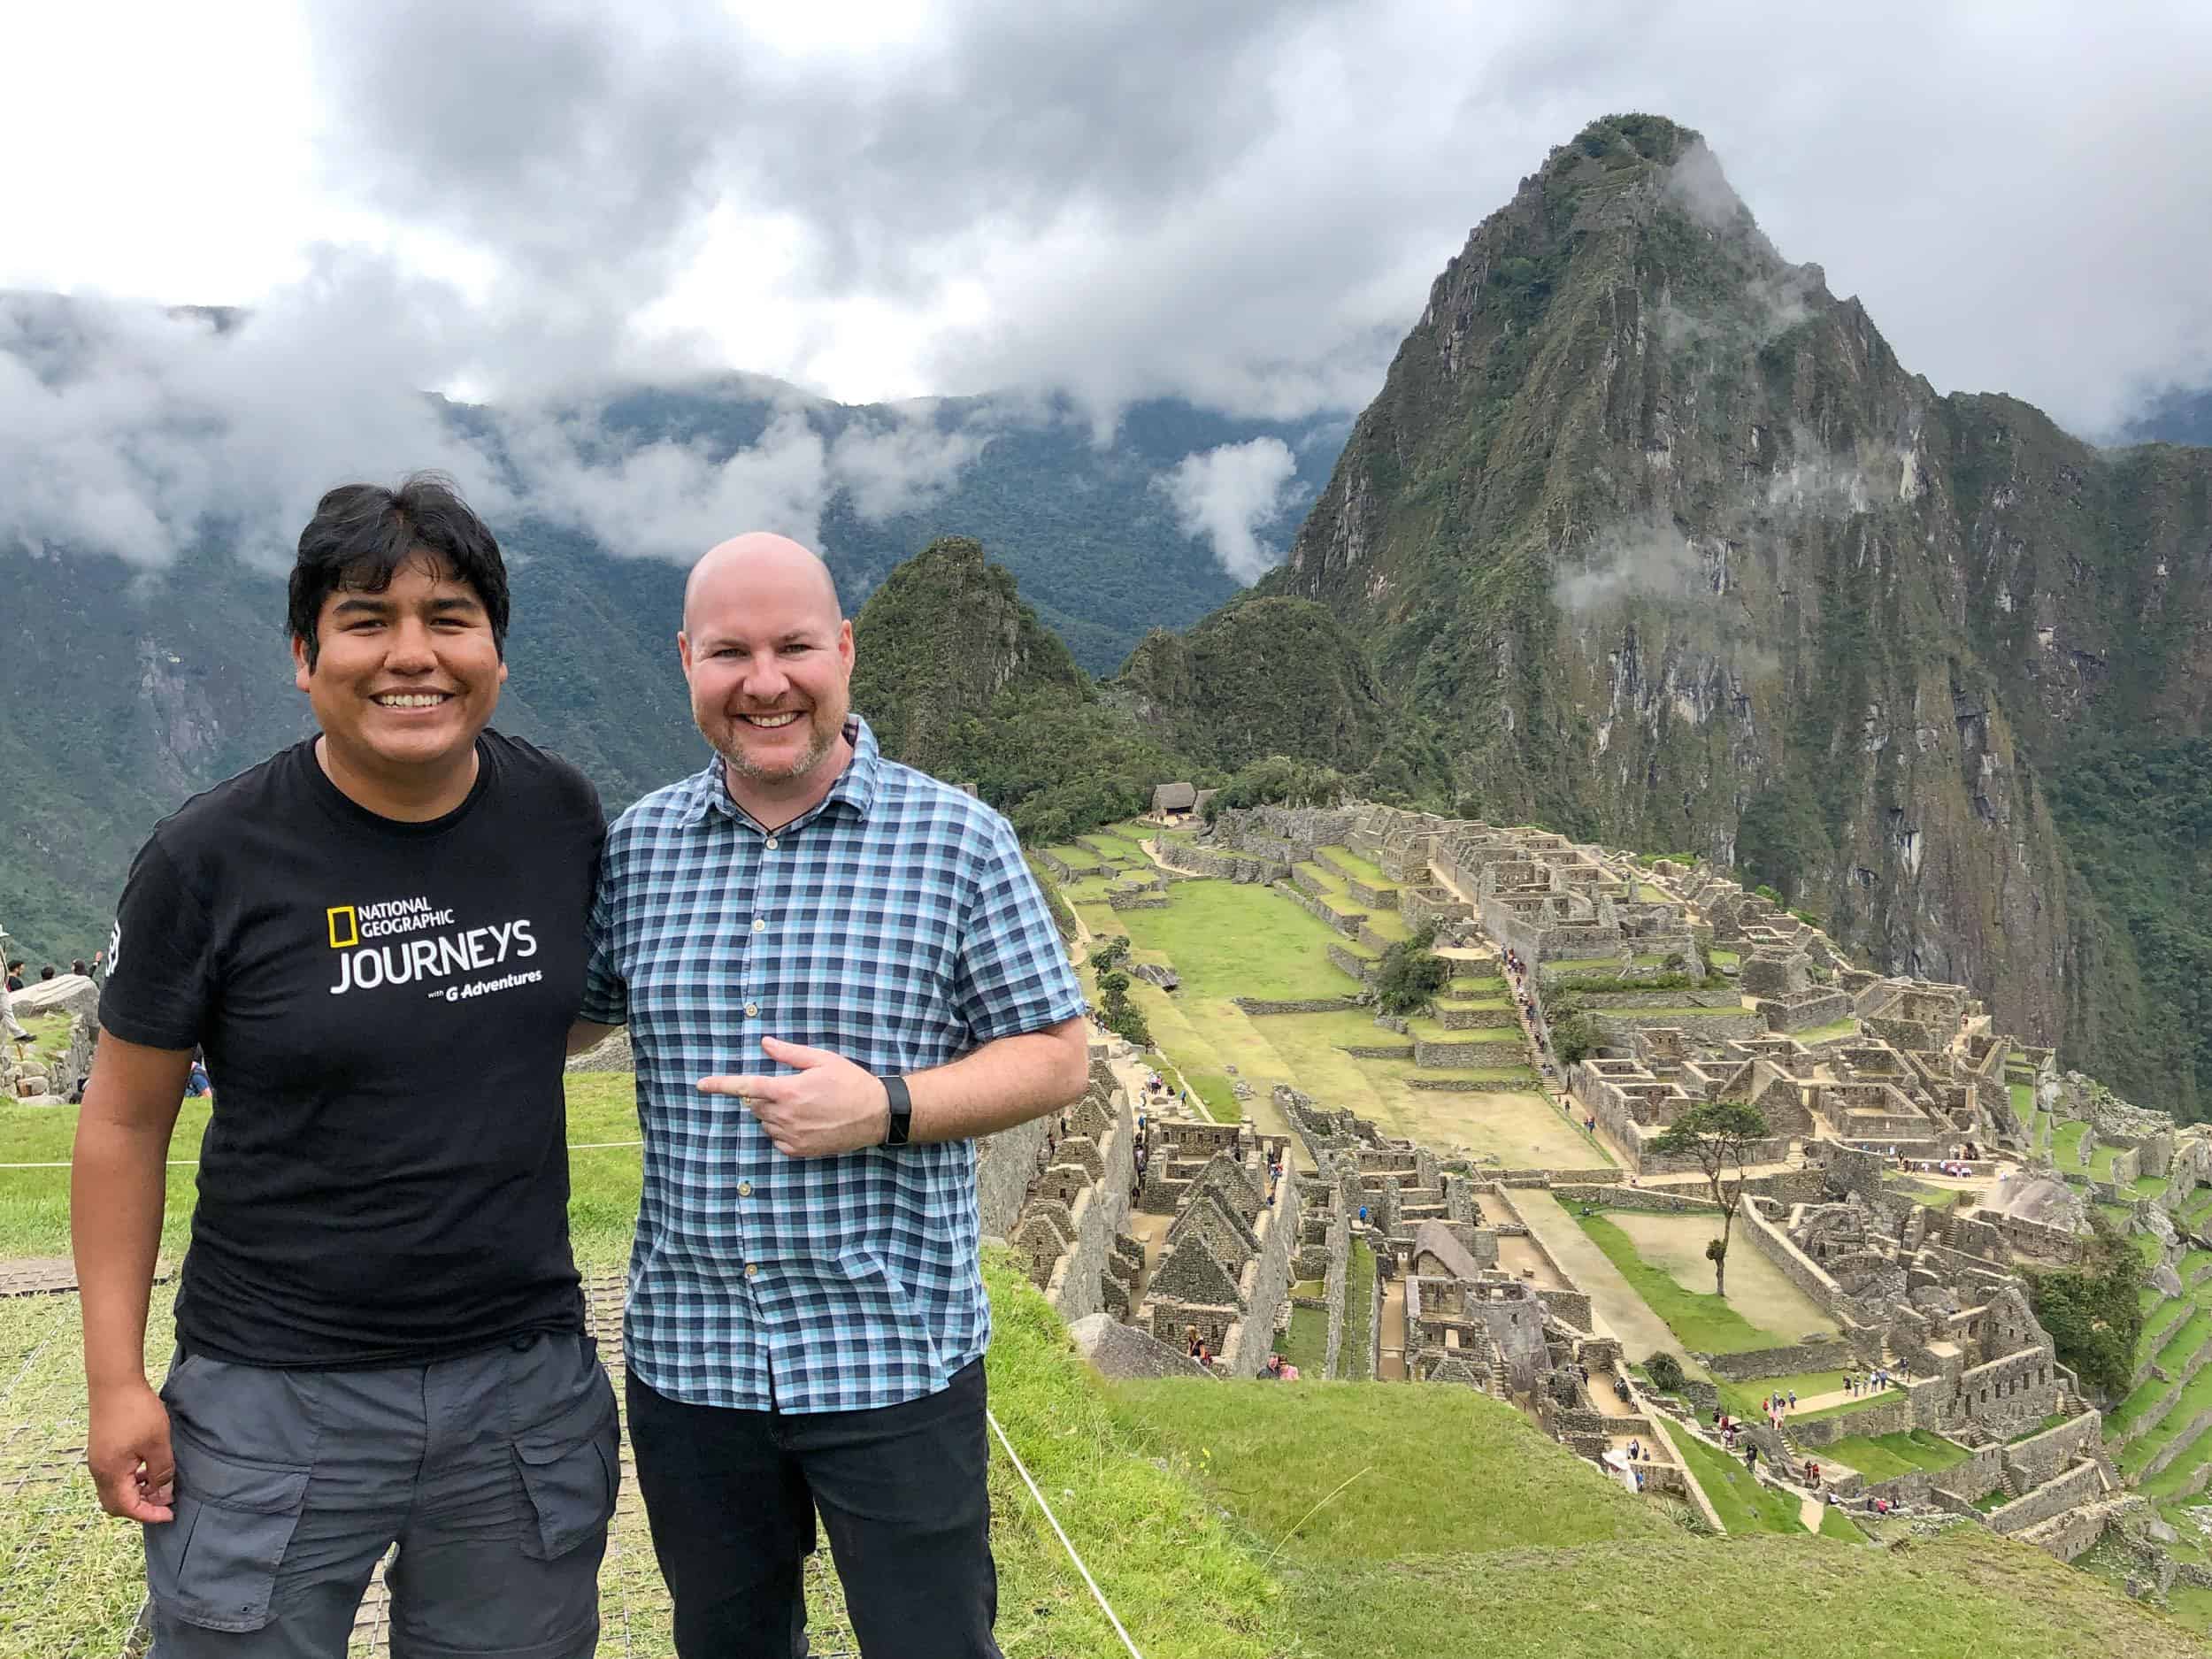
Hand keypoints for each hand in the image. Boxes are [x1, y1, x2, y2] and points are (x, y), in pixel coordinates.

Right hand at [88, 1378, 175, 1522]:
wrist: (114, 1383)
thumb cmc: (137, 1411)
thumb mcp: (158, 1443)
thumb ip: (162, 1471)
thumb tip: (165, 1492)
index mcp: (111, 1473)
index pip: (127, 1507)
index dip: (149, 1514)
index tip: (170, 1514)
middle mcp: (99, 1471)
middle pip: (116, 1504)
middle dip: (140, 1508)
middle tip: (164, 1503)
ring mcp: (98, 1461)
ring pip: (115, 1491)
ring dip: (136, 1494)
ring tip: (161, 1487)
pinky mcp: (102, 1451)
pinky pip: (114, 1477)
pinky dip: (131, 1481)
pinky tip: (149, 1471)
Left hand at [699, 1037, 890, 1157]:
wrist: (875, 1115)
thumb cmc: (851, 1082)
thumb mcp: (822, 1060)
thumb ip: (789, 1053)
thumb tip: (765, 1043)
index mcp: (788, 1090)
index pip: (745, 1086)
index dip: (721, 1085)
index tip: (701, 1084)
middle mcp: (785, 1116)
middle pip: (756, 1105)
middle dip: (765, 1095)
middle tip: (792, 1088)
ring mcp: (791, 1136)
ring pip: (765, 1123)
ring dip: (774, 1113)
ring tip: (804, 1106)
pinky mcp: (799, 1151)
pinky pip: (777, 1140)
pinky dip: (783, 1131)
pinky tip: (805, 1122)